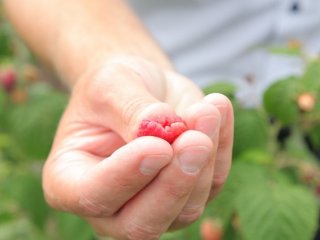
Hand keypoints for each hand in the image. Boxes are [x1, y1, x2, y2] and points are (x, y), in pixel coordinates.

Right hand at [42, 56, 233, 239]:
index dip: (126, 176)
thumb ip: (130, 109)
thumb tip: (163, 130)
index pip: (93, 196)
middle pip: (142, 224)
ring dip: (205, 160)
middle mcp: (111, 205)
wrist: (140, 87)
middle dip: (174, 184)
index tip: (157, 145)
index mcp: (71, 181)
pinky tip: (217, 111)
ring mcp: (152, 205)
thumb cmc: (115, 88)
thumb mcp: (110, 84)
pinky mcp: (187, 193)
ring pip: (185, 209)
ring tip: (207, 110)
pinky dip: (222, 149)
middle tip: (196, 141)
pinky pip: (213, 184)